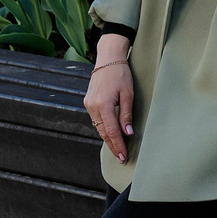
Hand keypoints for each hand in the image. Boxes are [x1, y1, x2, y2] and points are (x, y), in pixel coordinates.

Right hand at [85, 33, 136, 161]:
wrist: (108, 59)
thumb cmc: (120, 74)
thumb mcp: (128, 94)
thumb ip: (127, 115)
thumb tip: (128, 133)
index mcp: (103, 104)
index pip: (112, 131)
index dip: (118, 145)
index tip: (124, 156)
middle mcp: (93, 106)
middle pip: (103, 132)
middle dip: (113, 146)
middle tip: (122, 158)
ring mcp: (88, 104)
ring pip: (98, 128)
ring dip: (108, 139)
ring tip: (118, 149)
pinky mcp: (88, 102)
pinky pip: (96, 120)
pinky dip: (103, 128)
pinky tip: (111, 134)